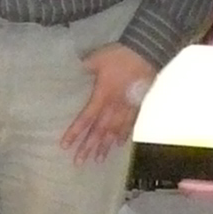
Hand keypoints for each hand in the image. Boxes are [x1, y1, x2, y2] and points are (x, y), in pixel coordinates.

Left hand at [62, 44, 156, 164]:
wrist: (147, 52)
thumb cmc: (120, 55)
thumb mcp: (97, 58)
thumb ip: (85, 67)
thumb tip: (74, 69)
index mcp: (102, 96)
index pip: (86, 118)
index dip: (75, 132)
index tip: (65, 145)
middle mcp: (114, 106)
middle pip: (99, 130)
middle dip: (89, 147)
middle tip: (79, 162)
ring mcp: (127, 107)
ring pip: (114, 131)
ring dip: (105, 146)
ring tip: (98, 160)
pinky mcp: (138, 104)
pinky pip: (130, 123)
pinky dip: (124, 135)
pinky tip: (119, 144)